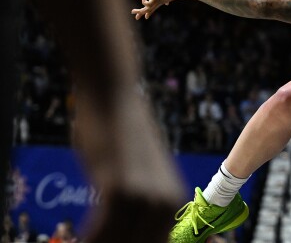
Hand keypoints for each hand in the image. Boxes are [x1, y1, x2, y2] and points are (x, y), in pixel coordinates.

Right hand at [74, 96, 184, 242]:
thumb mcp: (144, 174)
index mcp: (176, 202)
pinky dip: (88, 240)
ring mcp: (145, 198)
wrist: (114, 99)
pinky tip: (78, 239)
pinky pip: (101, 233)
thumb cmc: (123, 137)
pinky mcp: (119, 190)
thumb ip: (145, 204)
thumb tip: (132, 231)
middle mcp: (166, 204)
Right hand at [131, 0, 184, 19]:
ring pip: (146, 9)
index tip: (146, 17)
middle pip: (149, 10)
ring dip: (139, 11)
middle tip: (136, 18)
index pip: (154, 8)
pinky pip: (147, 3)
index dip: (150, 12)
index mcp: (163, 1)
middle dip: (142, 13)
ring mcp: (158, 1)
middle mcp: (159, 2)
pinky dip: (143, 2)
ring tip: (132, 11)